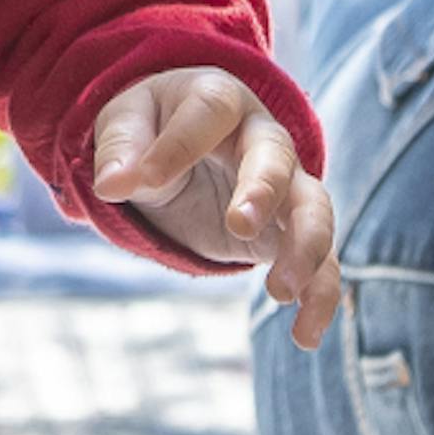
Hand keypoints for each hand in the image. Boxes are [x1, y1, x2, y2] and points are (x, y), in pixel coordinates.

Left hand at [91, 68, 343, 336]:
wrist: (182, 152)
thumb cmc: (153, 129)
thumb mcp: (125, 124)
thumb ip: (120, 148)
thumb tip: (111, 184)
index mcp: (217, 99)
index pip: (210, 109)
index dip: (179, 144)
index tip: (143, 180)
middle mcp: (263, 138)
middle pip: (276, 156)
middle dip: (263, 188)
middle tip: (238, 224)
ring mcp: (286, 186)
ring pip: (314, 209)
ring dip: (305, 247)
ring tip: (279, 291)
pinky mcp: (290, 233)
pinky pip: (322, 262)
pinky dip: (320, 297)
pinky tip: (305, 335)